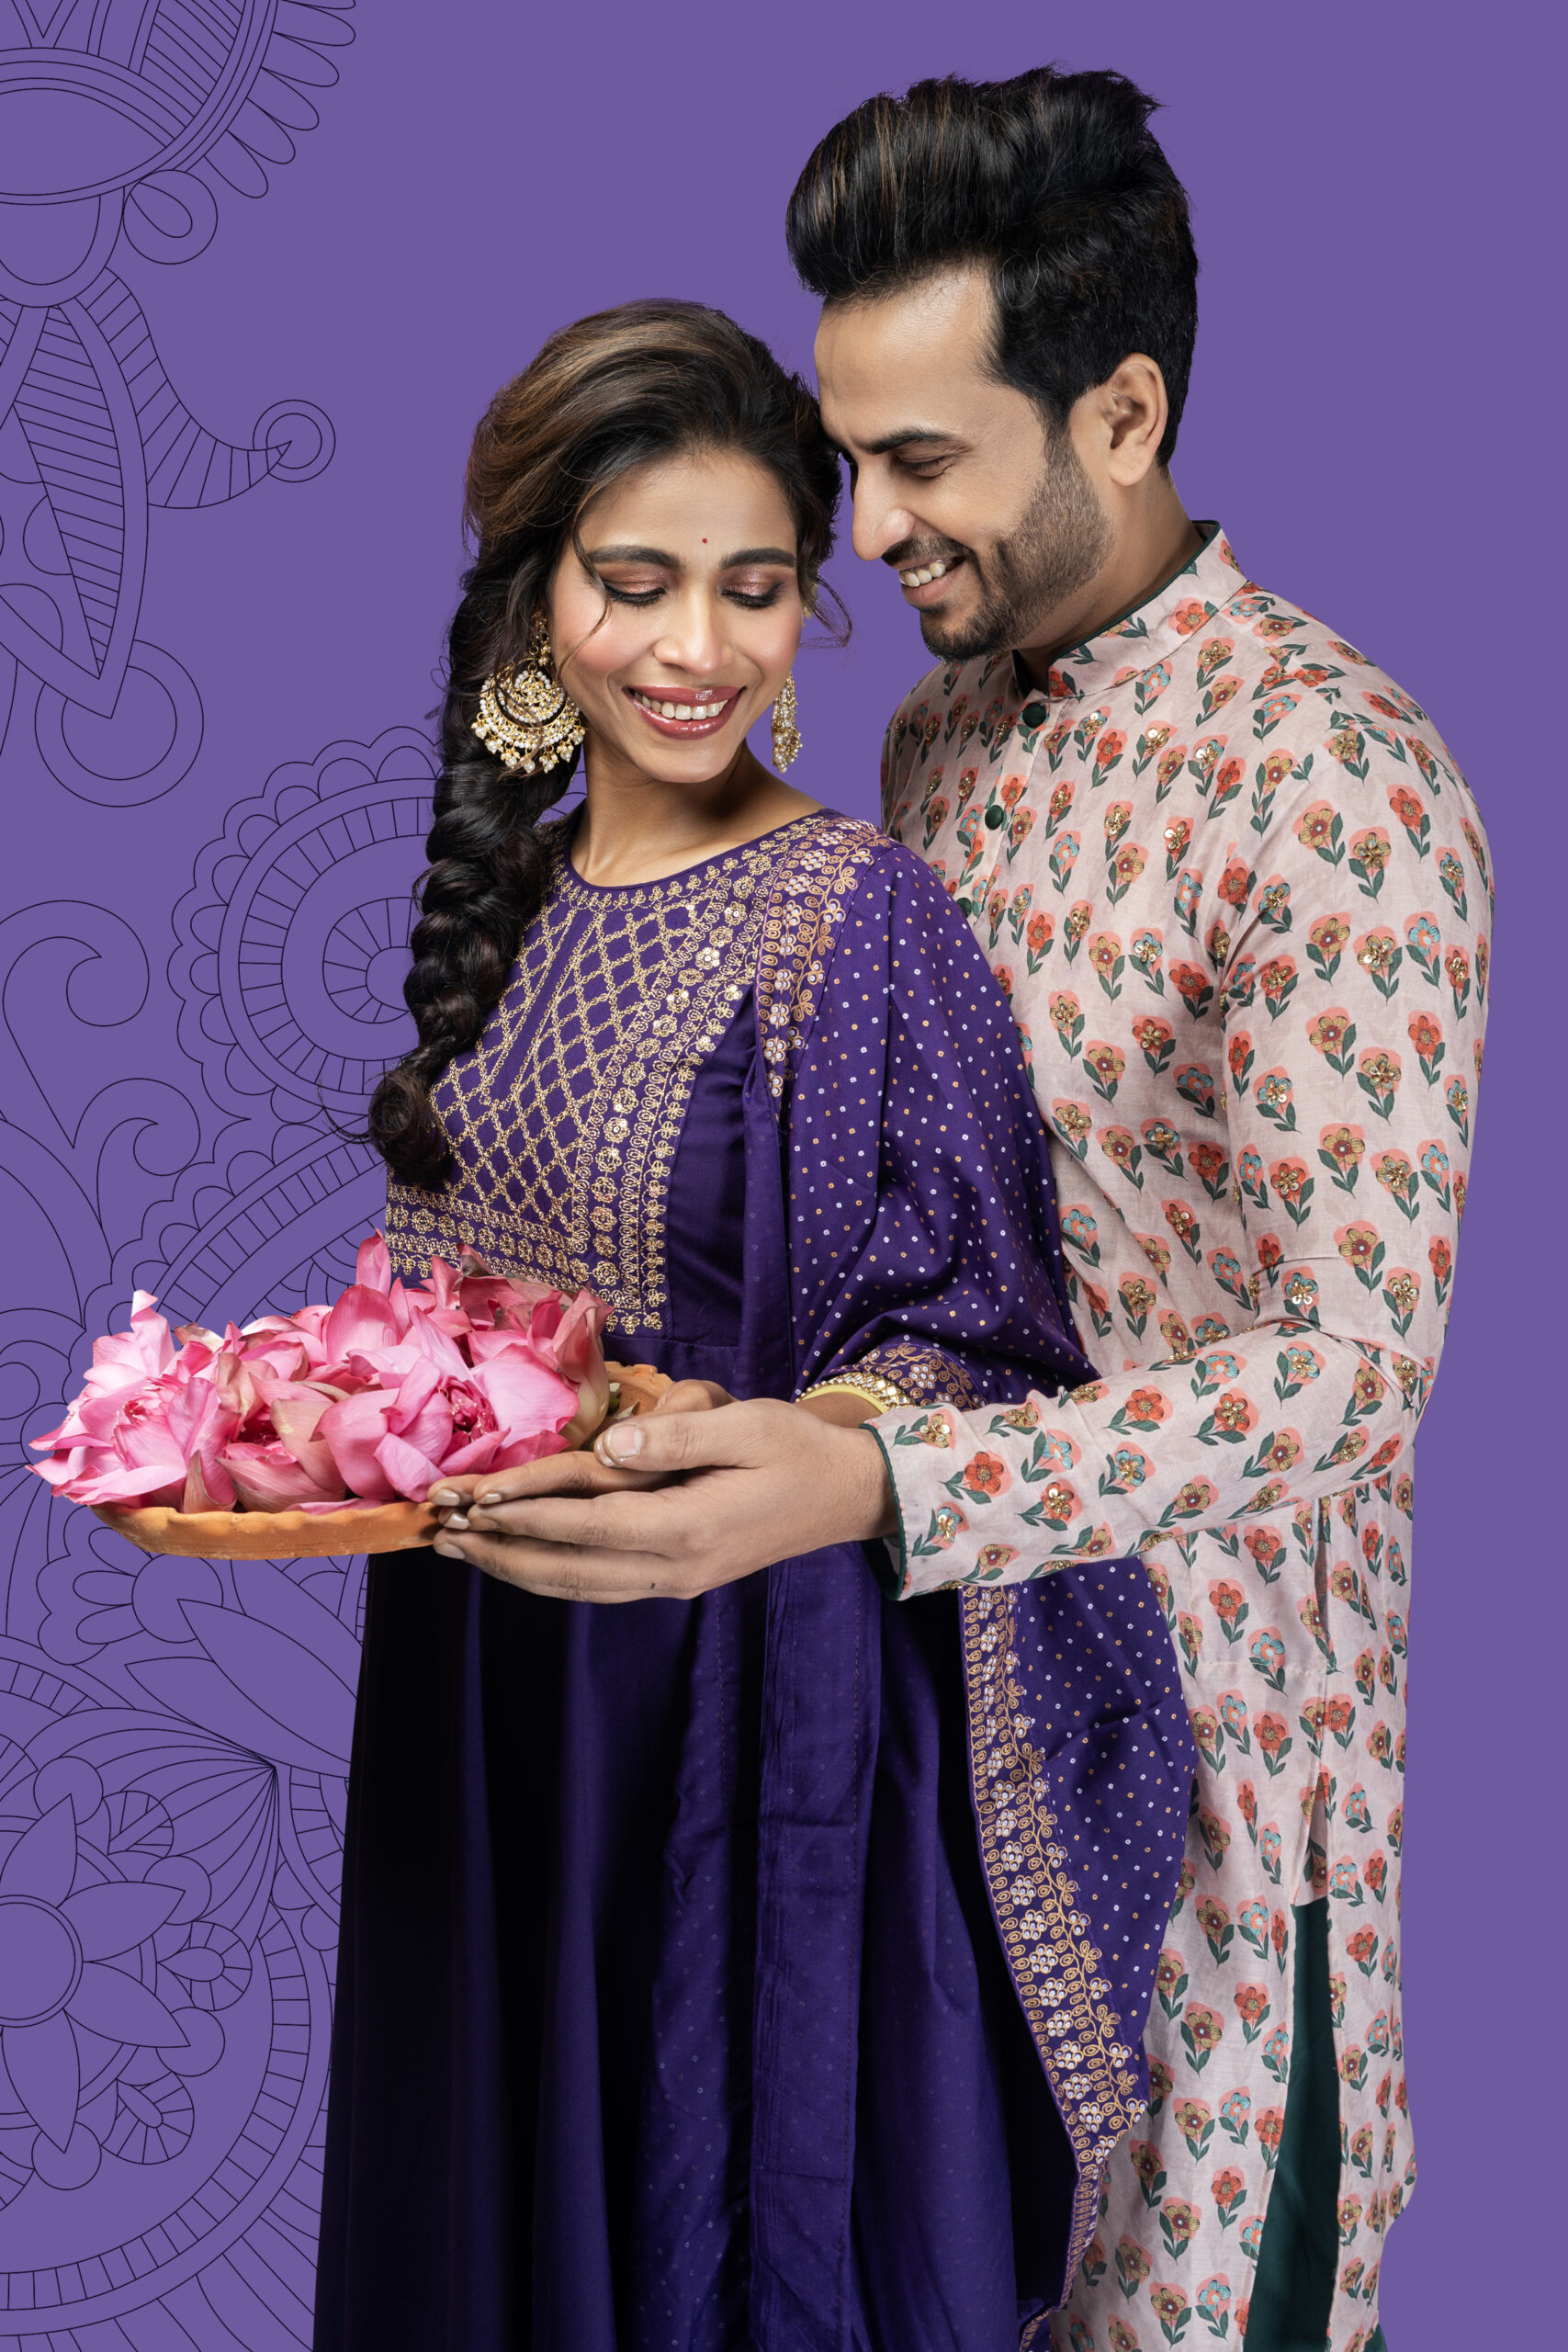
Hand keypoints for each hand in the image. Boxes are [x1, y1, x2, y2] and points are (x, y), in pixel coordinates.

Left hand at [427, 1396, 896, 1602]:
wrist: (848, 1495)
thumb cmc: (797, 1448)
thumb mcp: (746, 1424)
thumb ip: (676, 1435)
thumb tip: (607, 1449)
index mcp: (689, 1527)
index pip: (586, 1522)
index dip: (526, 1510)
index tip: (475, 1498)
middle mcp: (676, 1568)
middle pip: (567, 1568)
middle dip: (500, 1552)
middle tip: (440, 1534)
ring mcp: (677, 1582)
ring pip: (578, 1587)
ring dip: (516, 1571)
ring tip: (463, 1552)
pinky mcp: (678, 1580)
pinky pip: (599, 1586)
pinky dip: (552, 1576)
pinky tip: (522, 1561)